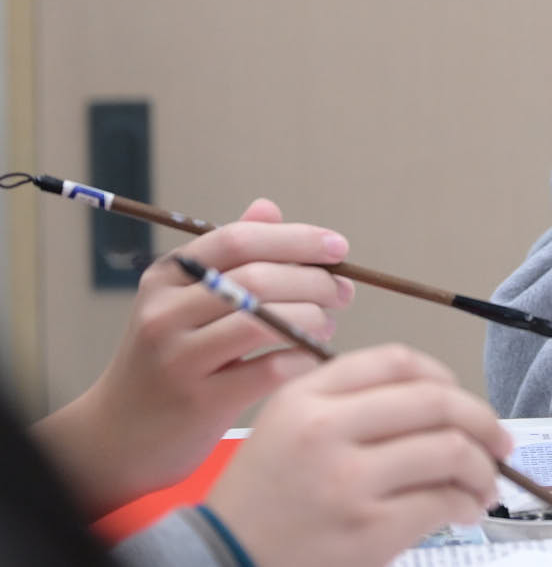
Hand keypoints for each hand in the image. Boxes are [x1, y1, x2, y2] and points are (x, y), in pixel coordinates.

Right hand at [34, 199, 353, 516]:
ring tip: (327, 324)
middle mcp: (166, 314)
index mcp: (166, 278)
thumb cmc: (168, 359)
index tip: (338, 248)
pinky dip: (302, 357)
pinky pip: (268, 370)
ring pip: (265, 321)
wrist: (117, 434)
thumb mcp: (183, 302)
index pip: (239, 239)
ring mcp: (178, 359)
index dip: (296, 238)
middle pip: (258, 278)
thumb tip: (268, 207)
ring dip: (312, 317)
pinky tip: (313, 357)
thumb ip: (229, 255)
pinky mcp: (198, 402)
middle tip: (343, 292)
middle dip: (315, 280)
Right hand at [206, 345, 512, 566]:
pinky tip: (466, 510)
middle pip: (437, 403)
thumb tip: (443, 403)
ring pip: (451, 451)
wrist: (221, 561)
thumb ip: (351, 402)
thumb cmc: (263, 501)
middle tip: (499, 442)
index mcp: (306, 397)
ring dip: (484, 468)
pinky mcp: (368, 531)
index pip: (397, 362)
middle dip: (483, 421)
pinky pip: (442, 501)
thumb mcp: (287, 427)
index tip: (462, 398)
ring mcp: (349, 481)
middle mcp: (327, 430)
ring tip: (486, 484)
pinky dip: (467, 503)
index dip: (444, 377)